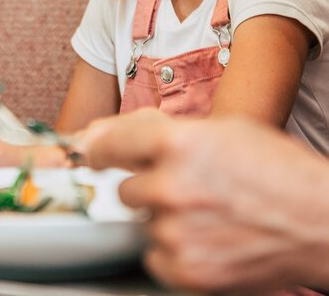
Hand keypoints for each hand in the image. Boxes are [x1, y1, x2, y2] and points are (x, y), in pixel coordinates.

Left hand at [86, 111, 328, 292]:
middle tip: (185, 188)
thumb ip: (163, 130)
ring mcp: (176, 233)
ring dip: (165, 220)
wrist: (322, 223)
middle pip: (126, 189)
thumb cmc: (279, 171)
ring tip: (208, 214)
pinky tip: (207, 239)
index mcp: (176, 142)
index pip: (109, 144)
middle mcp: (170, 186)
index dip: (99, 149)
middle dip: (148, 187)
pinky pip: (156, 258)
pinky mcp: (187, 272)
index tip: (96, 155)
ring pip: (144, 224)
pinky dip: (174, 252)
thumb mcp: (222, 130)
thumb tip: (109, 132)